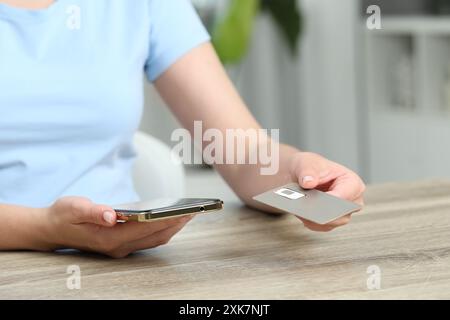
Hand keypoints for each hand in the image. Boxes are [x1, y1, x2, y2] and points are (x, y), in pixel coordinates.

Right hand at [40, 197, 191, 257]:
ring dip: (172, 228)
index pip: (145, 228)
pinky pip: (148, 239)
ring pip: (154, 240)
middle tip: (194, 211)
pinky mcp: (122, 245)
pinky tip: (171, 218)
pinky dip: (162, 230)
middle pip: (154, 236)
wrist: (52, 229)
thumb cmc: (63, 215)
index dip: (166, 220)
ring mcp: (121, 248)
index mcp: (108, 237)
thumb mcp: (73, 208)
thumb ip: (93, 211)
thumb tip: (111, 214)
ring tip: (188, 214)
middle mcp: (118, 247)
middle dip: (175, 224)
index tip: (184, 211)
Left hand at [290, 152, 365, 231]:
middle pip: (342, 214)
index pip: (347, 194)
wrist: (300, 175)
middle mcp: (351, 200)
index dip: (335, 199)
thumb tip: (308, 182)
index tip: (322, 201)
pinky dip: (309, 222)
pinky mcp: (329, 221)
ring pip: (330, 223)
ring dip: (315, 219)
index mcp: (351, 182)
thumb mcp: (307, 164)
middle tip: (309, 211)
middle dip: (325, 213)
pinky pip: (321, 226)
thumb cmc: (310, 167)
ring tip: (300, 212)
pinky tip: (300, 214)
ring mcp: (341, 213)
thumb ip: (308, 172)